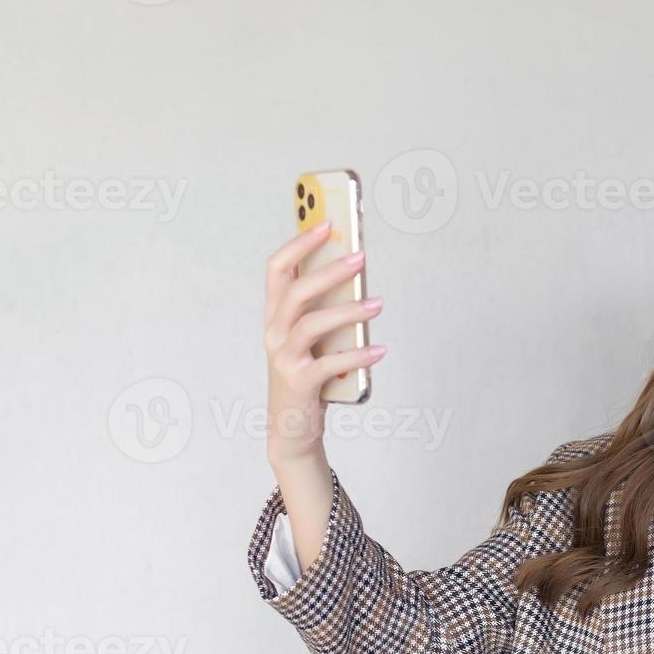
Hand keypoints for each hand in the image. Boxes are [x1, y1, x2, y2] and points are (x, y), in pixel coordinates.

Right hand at [263, 221, 385, 463]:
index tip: (327, 224)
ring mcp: (283, 358)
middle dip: (329, 271)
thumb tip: (358, 280)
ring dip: (349, 311)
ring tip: (378, 304)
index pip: (277, 270)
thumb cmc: (308, 377)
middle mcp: (273, 334)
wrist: (292, 429)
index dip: (299, 244)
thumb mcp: (313, 340)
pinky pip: (329, 363)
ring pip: (312, 324)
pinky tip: (380, 350)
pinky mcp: (299, 383)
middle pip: (296, 291)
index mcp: (274, 317)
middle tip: (361, 258)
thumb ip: (325, 311)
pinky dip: (358, 355)